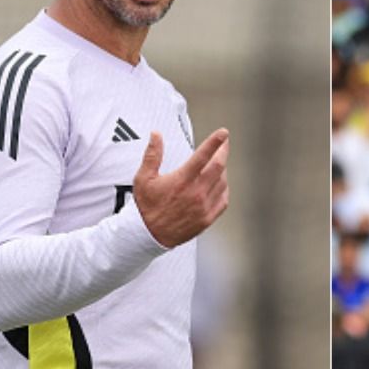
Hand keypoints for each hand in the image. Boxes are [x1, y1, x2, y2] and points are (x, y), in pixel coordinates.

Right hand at [133, 128, 229, 247]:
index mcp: (181, 180)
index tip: (223, 132)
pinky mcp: (207, 218)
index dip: (215, 142)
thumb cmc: (146, 206)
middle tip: (224, 143)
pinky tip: (219, 183)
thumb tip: (156, 134)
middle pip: (219, 166)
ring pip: (222, 182)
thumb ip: (152, 155)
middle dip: (223, 151)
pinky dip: (223, 188)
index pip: (202, 156)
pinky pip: (223, 199)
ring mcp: (204, 207)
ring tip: (217, 163)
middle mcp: (196, 193)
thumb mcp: (143, 178)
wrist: (150, 235)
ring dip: (222, 170)